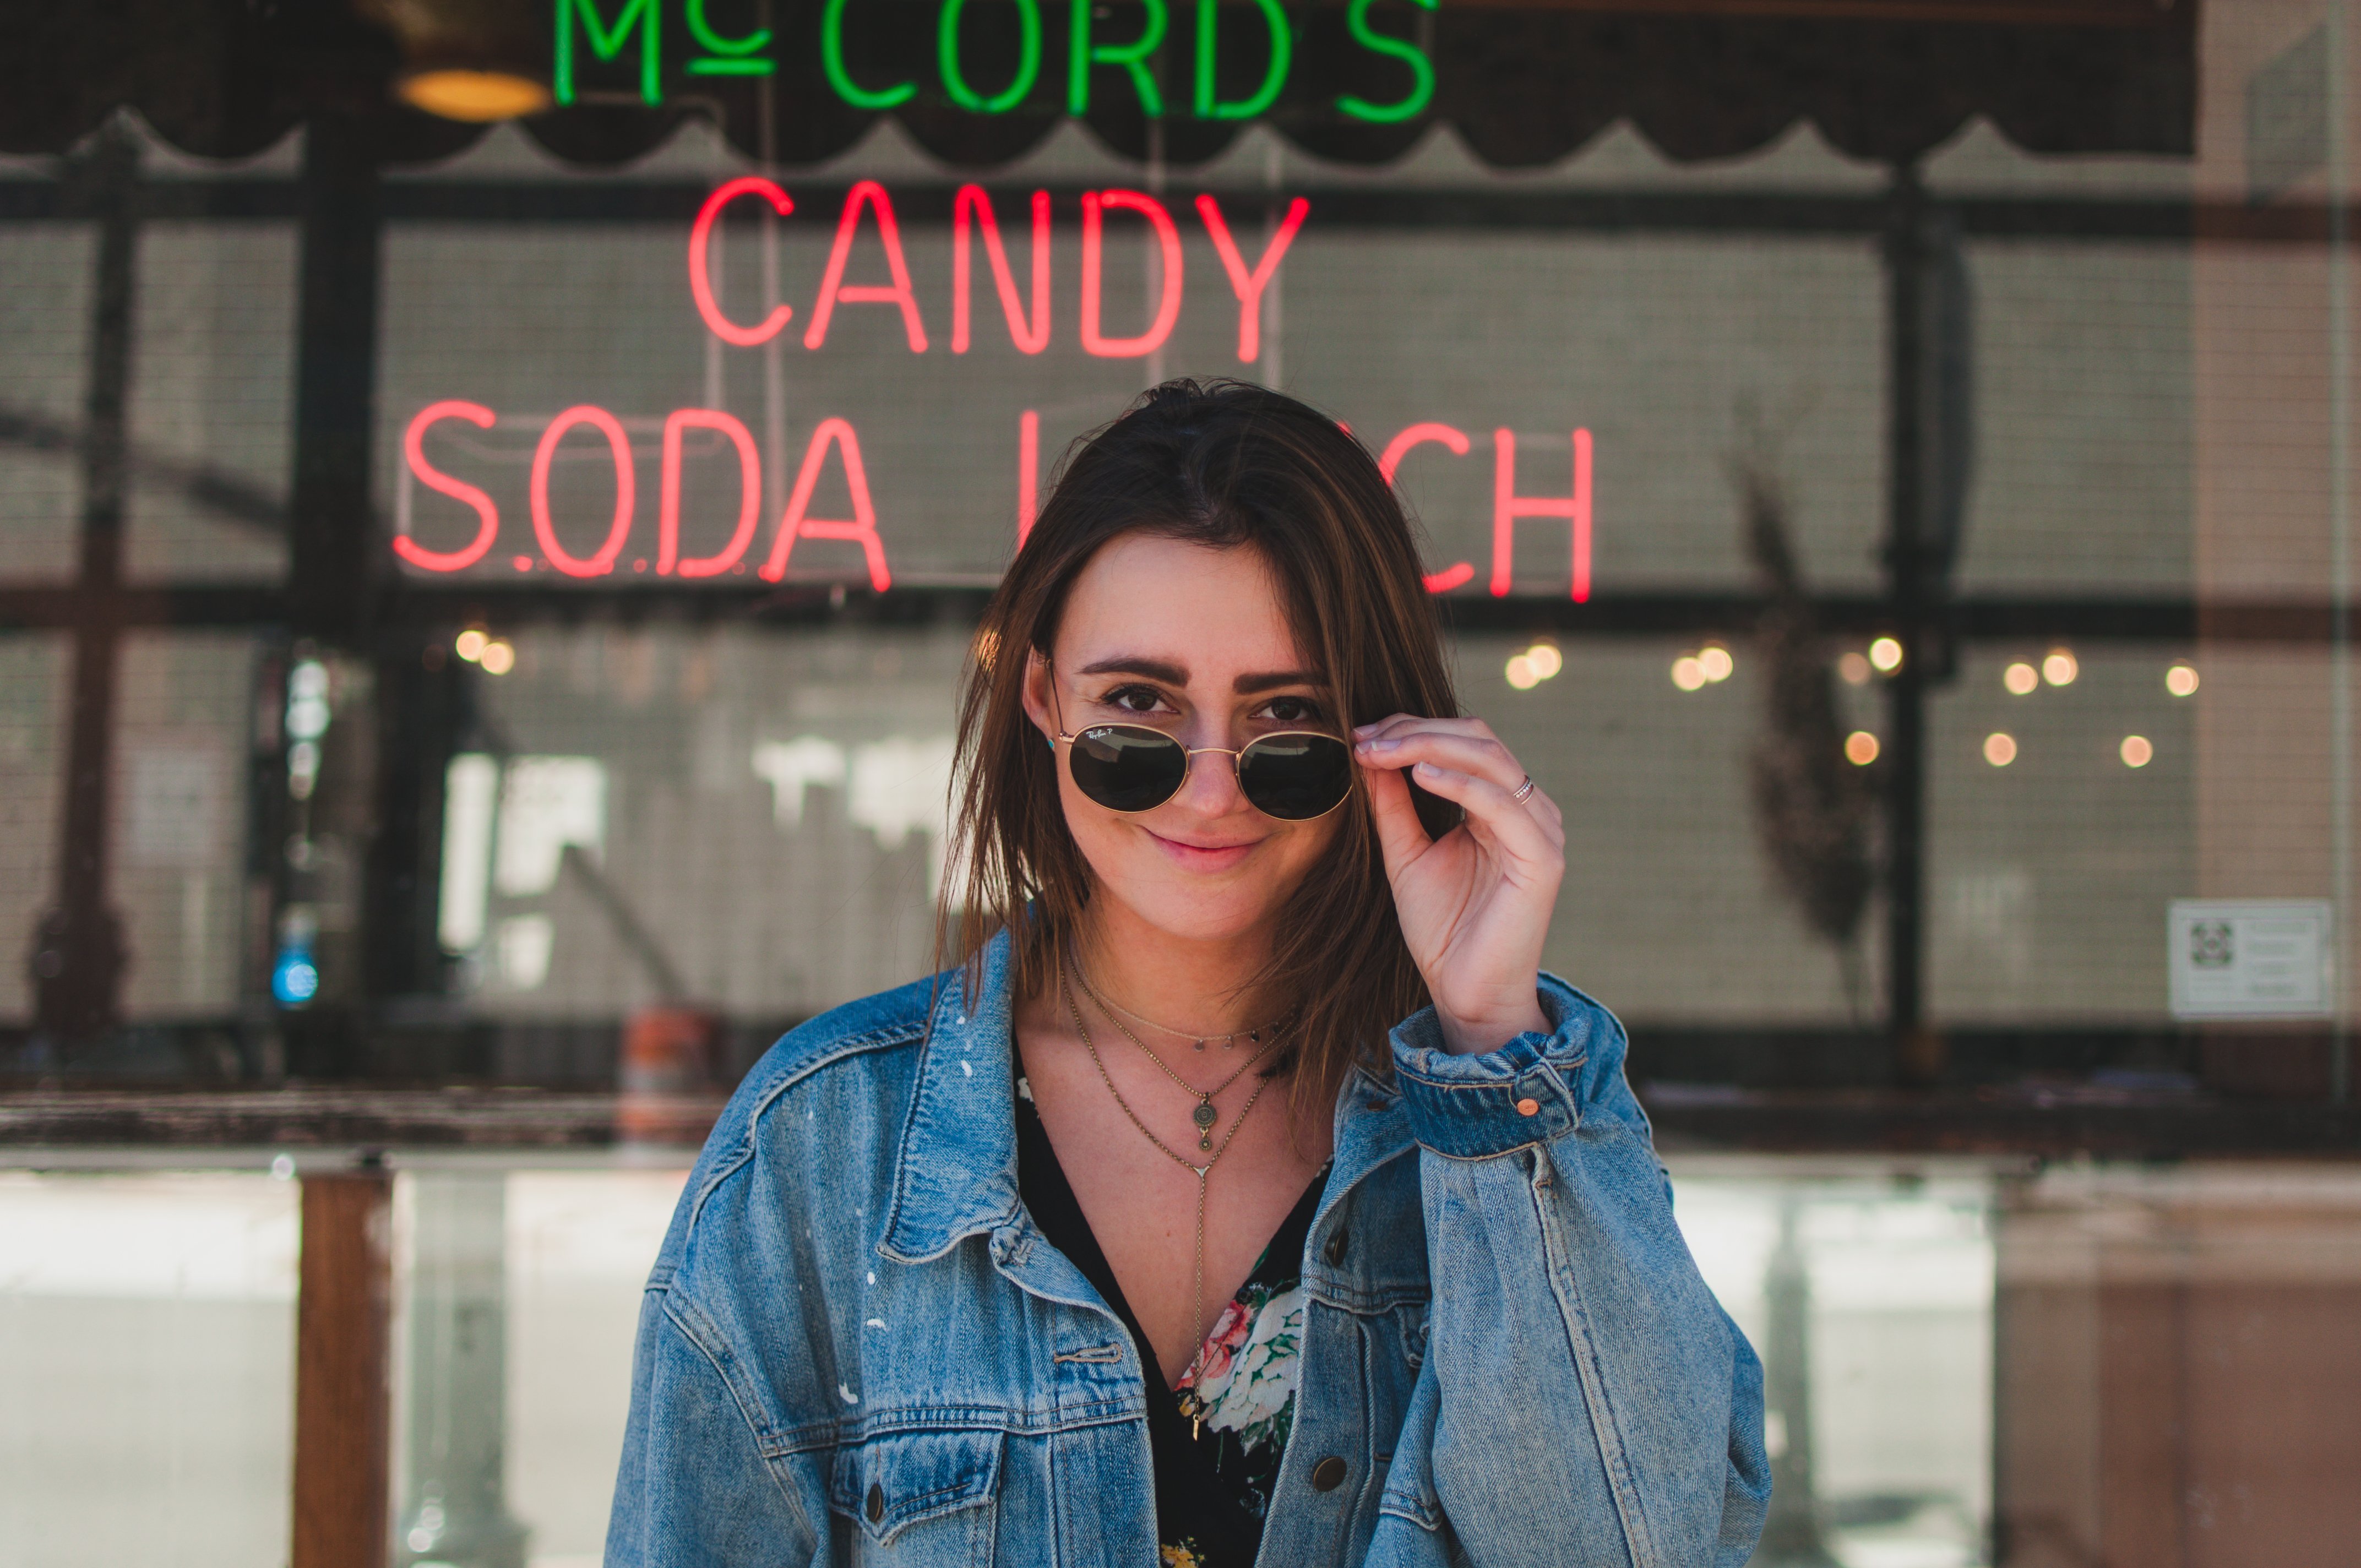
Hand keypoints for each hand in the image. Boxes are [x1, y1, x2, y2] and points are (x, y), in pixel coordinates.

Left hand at [1354, 715, 1564, 1054]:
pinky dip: (1460, 784)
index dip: (1411, 729)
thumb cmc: (1443, 929)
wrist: (1467, 992)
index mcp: (1500, 805)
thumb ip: (1394, 805)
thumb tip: (1370, 752)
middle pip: (1478, 738)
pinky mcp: (1543, 857)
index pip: (1463, 741)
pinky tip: (1418, 777)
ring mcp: (1541, 830)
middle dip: (1416, 731)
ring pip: (1491, 759)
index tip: (1359, 735)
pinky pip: (1502, 804)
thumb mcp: (1407, 854)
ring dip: (1429, 747)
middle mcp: (1527, 809)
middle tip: (1365, 738)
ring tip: (1380, 751)